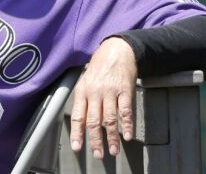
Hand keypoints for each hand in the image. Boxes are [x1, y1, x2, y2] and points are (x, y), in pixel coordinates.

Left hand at [69, 37, 136, 158]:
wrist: (116, 51)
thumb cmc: (99, 68)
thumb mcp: (85, 81)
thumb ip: (84, 100)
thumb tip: (81, 122)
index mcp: (83, 91)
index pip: (78, 116)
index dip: (77, 133)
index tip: (77, 147)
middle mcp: (95, 92)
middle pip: (93, 121)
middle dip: (95, 140)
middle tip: (98, 154)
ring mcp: (110, 92)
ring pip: (110, 119)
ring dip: (112, 137)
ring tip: (114, 151)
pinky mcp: (125, 90)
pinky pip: (125, 111)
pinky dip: (127, 125)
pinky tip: (127, 136)